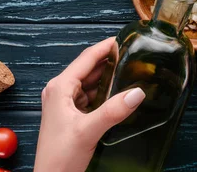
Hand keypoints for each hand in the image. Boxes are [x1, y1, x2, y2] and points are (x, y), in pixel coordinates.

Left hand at [34, 37, 145, 171]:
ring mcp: (65, 103)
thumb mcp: (87, 131)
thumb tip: (137, 92)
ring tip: (131, 70)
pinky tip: (119, 92)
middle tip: (133, 54)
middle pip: (89, 68)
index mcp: (60, 87)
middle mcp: (60, 91)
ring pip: (91, 82)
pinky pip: (91, 96)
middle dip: (110, 60)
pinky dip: (105, 92)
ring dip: (108, 77)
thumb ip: (113, 111)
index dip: (106, 46)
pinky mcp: (72, 115)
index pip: (87, 58)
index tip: (124, 38)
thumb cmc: (59, 158)